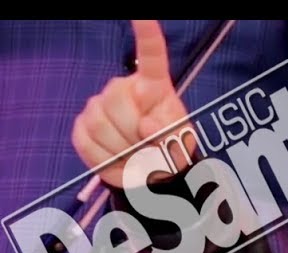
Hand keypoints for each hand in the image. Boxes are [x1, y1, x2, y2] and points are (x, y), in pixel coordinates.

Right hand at [72, 20, 192, 187]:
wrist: (151, 176)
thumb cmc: (169, 151)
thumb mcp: (179, 143)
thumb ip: (168, 133)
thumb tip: (146, 126)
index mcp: (153, 86)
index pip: (151, 55)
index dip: (146, 34)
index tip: (143, 15)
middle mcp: (122, 89)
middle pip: (116, 102)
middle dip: (134, 133)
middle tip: (148, 147)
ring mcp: (98, 106)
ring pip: (101, 126)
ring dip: (123, 150)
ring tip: (136, 155)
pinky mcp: (82, 127)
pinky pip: (88, 144)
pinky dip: (107, 160)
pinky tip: (120, 160)